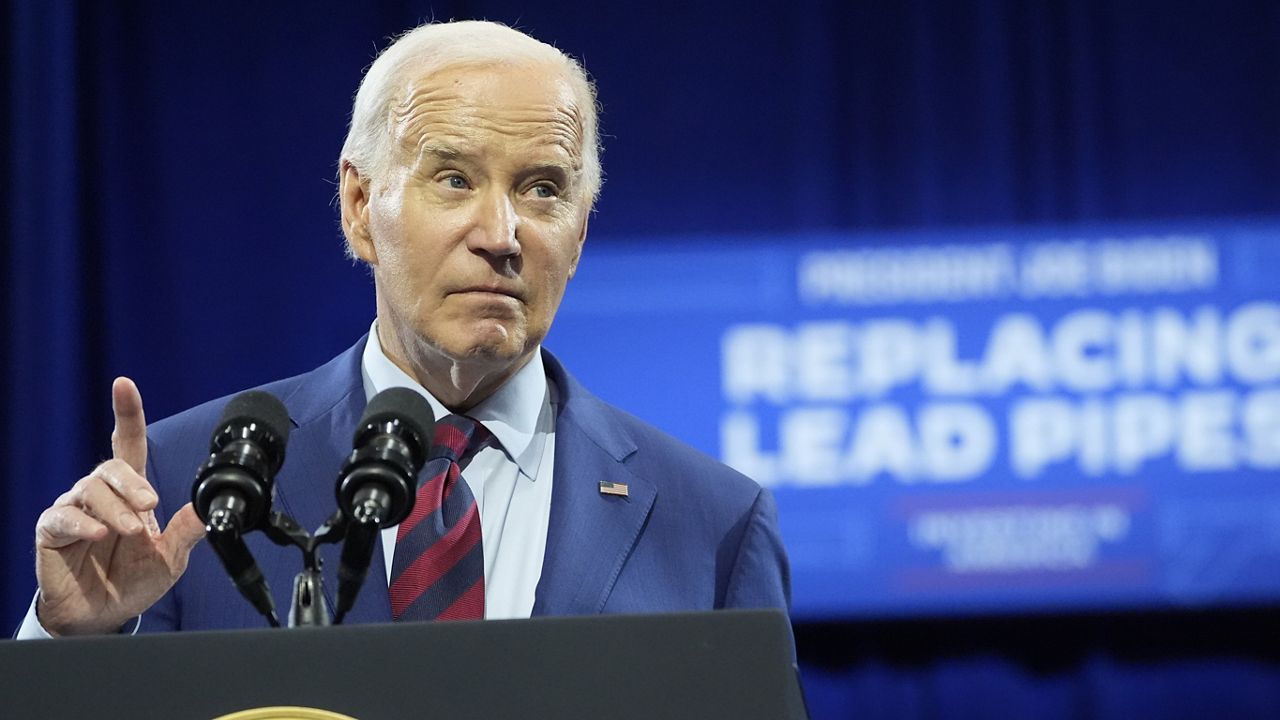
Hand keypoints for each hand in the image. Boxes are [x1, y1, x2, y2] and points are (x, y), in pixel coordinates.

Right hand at [34, 377, 206, 634]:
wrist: (103, 616)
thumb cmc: (133, 580)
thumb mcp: (170, 558)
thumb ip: (186, 531)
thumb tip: (211, 508)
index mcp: (130, 494)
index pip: (128, 444)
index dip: (127, 414)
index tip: (124, 384)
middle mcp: (100, 496)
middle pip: (110, 467)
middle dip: (132, 483)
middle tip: (150, 506)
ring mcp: (73, 511)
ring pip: (89, 489)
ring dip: (114, 508)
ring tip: (127, 533)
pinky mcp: (51, 532)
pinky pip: (61, 518)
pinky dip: (82, 524)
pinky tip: (99, 535)